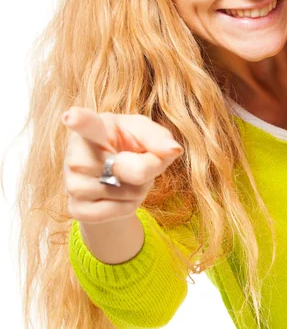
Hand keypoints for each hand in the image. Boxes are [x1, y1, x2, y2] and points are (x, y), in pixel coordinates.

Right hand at [63, 107, 182, 223]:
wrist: (119, 179)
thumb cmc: (132, 146)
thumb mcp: (149, 135)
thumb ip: (160, 139)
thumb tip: (173, 150)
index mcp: (98, 127)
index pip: (87, 124)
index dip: (79, 119)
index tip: (71, 116)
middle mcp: (77, 152)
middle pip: (120, 167)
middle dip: (141, 170)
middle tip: (135, 162)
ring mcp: (71, 181)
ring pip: (115, 193)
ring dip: (134, 191)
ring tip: (128, 179)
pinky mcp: (75, 207)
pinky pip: (110, 213)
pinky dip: (125, 207)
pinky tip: (120, 196)